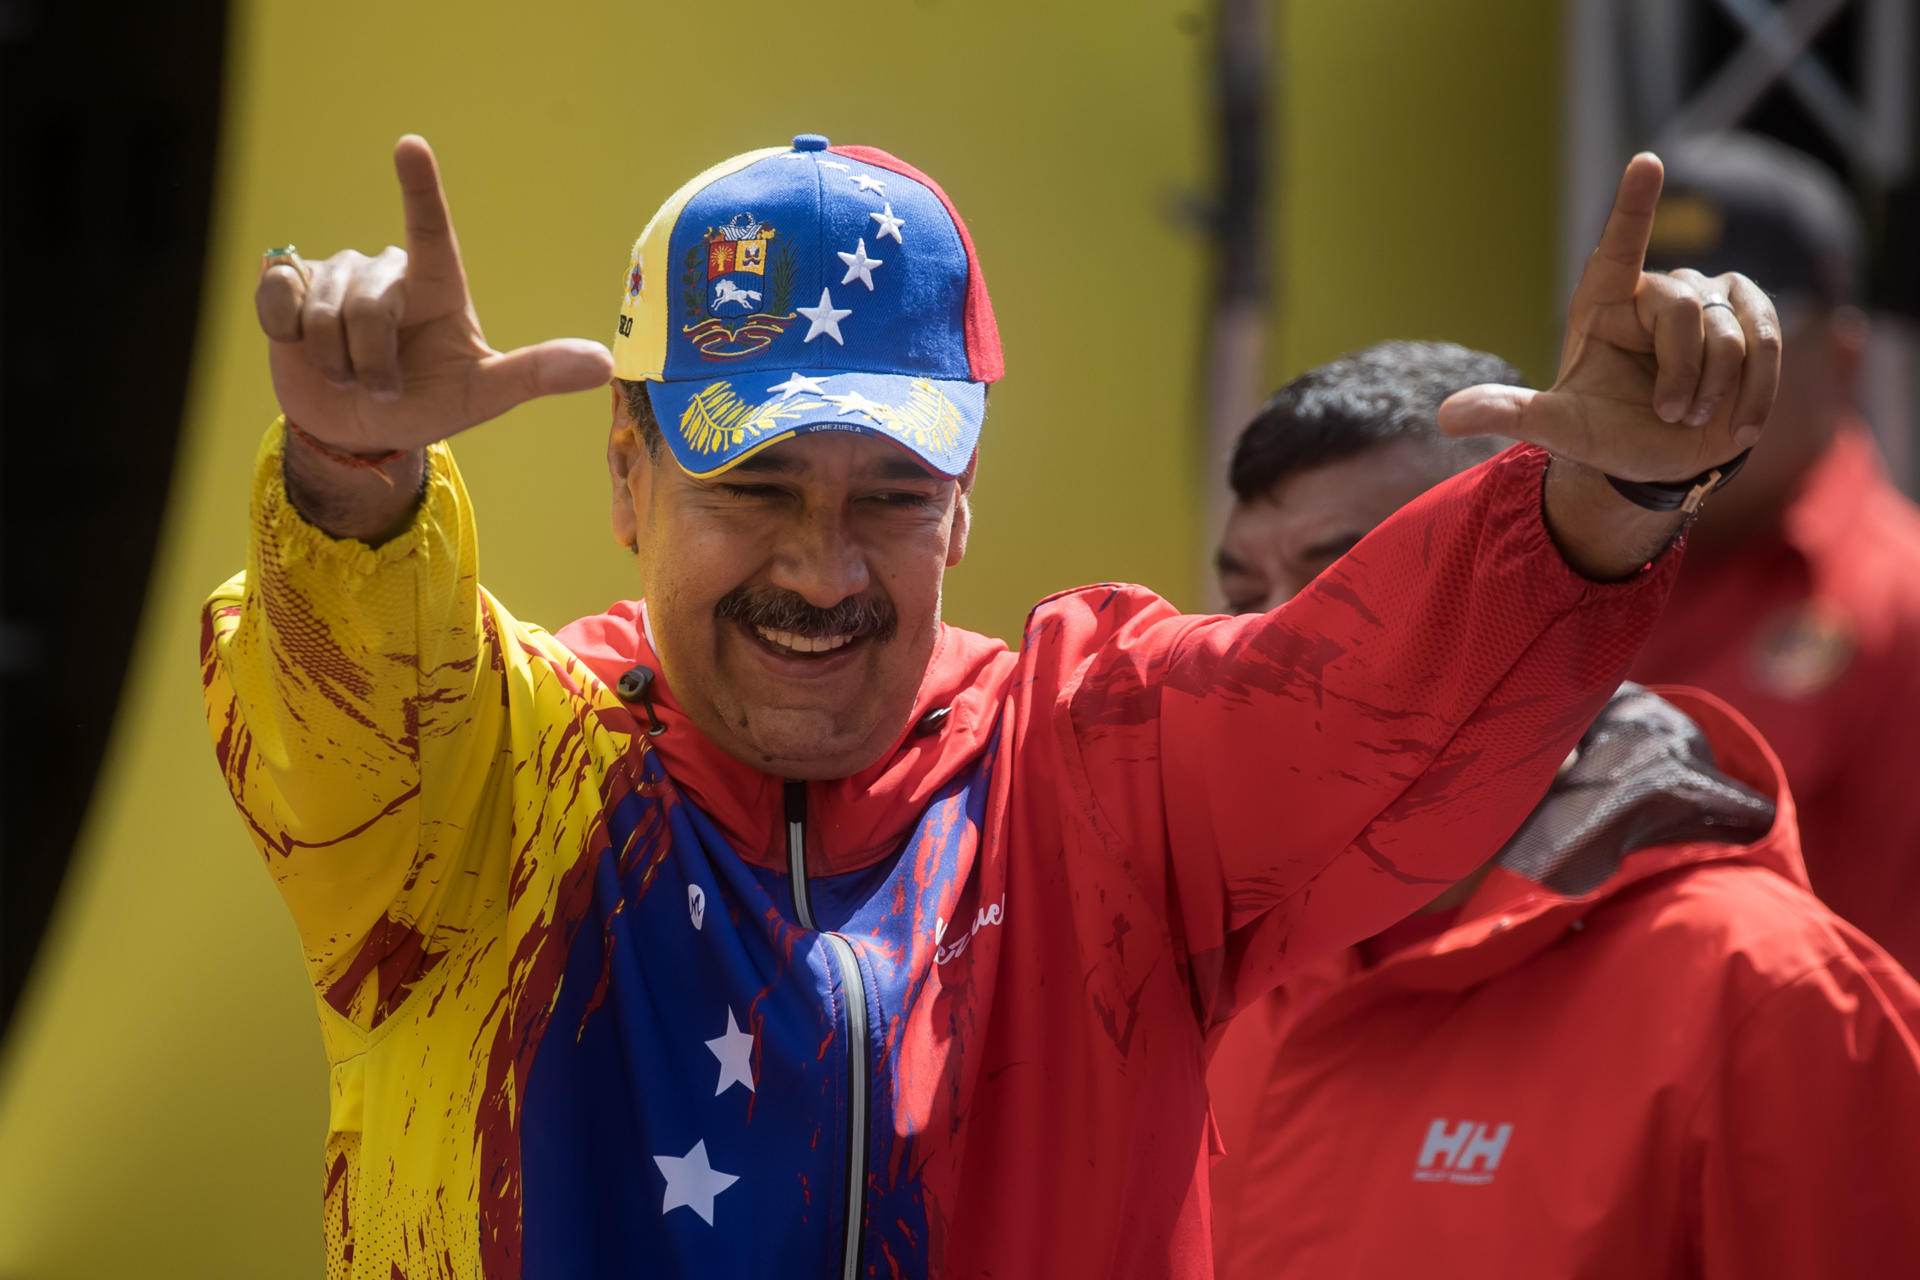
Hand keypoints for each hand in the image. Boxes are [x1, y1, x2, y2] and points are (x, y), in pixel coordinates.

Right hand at [254, 135, 612, 453]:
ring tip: (350, 375)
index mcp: (437, 286)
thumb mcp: (485, 394)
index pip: (430, 229)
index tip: (410, 145)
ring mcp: (335, 274)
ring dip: (336, 362)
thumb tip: (605, 363)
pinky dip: (287, 334)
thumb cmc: (428, 404)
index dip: (420, 188)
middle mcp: (387, 271)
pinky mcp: (288, 285)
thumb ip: (538, 373)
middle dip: (373, 361)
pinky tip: (299, 346)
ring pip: (324, 313)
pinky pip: (279, 298)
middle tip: (384, 388)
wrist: (359, 428)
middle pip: (371, 306)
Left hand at [1438, 153, 1779, 482]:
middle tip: (1668, 413)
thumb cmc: (1605, 433)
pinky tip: (1737, 426)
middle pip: (1684, 311)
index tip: (1645, 161)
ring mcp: (1709, 299)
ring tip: (1690, 419)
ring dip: (1714, 390)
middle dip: (1681, 374)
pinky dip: (1755, 391)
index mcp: (1603, 302)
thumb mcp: (1555, 426)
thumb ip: (1507, 413)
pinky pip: (1767, 341)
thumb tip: (1445, 415)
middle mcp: (1656, 291)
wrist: (1661, 459)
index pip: (1619, 247)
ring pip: (1730, 333)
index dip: (1634, 206)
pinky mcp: (1752, 316)